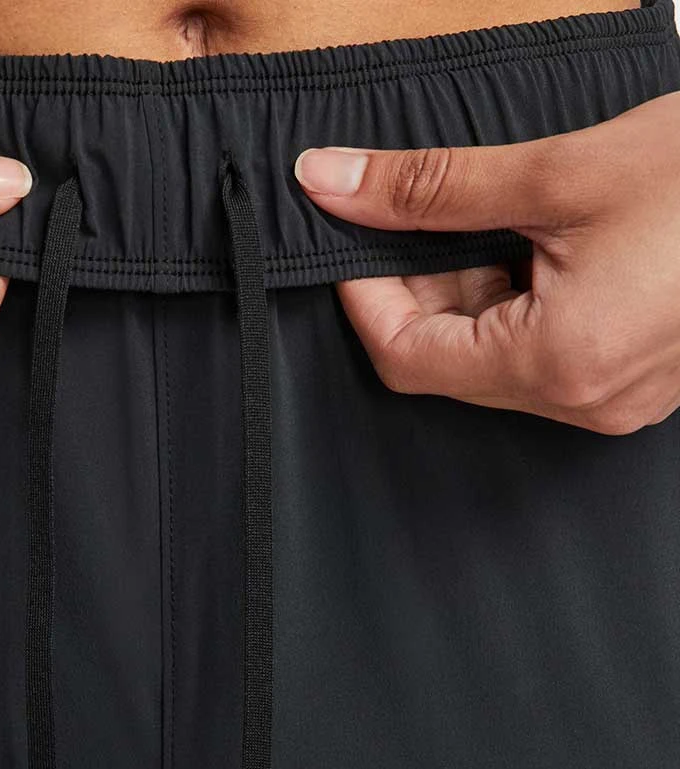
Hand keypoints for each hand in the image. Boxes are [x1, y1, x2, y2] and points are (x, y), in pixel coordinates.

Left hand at [294, 90, 679, 434]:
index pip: (407, 359)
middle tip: (416, 216)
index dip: (364, 299)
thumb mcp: (556, 173)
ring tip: (485, 219)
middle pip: (446, 361)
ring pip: (490, 357)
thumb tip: (331, 181)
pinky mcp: (631, 377)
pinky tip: (527, 245)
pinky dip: (512, 302)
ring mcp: (612, 396)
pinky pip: (538, 353)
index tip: (352, 240)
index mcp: (559, 364)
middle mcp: (583, 400)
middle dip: (417, 289)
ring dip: (465, 291)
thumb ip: (430, 188)